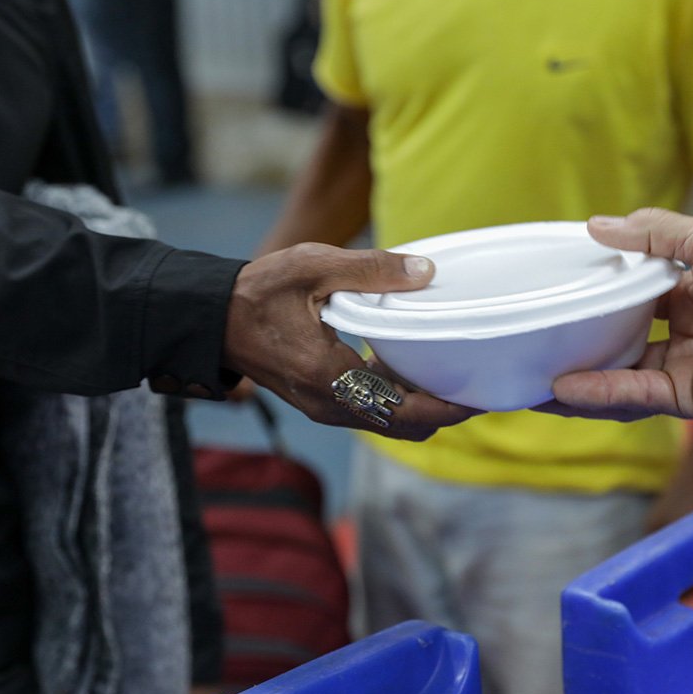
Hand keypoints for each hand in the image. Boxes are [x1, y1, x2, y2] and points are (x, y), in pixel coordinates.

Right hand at [222, 243, 479, 439]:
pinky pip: (370, 413)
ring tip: (452, 379)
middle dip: (442, 412)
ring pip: (388, 424)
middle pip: (403, 427)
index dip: (446, 408)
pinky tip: (411, 369)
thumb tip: (426, 272)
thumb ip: (372, 269)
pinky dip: (397, 400)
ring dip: (420, 408)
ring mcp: (324, 408)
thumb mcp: (314, 267)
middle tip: (475, 385)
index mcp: (329, 375)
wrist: (213, 318)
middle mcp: (329, 403)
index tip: (479, 397)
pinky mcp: (321, 403)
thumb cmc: (259, 291)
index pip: (403, 409)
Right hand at [552, 208, 692, 420]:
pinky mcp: (688, 398)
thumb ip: (649, 233)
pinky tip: (563, 389)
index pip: (632, 297)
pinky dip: (599, 393)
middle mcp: (684, 334)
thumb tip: (595, 225)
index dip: (598, 295)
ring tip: (531, 377)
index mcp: (690, 294)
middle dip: (580, 344)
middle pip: (620, 341)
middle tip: (537, 339)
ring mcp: (684, 368)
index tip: (560, 291)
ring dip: (578, 378)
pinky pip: (635, 397)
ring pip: (620, 376)